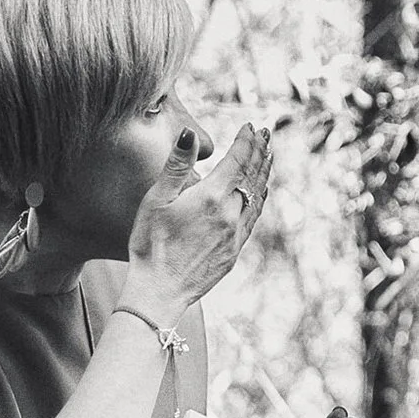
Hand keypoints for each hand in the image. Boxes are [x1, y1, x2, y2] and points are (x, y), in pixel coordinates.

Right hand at [125, 122, 271, 315]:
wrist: (159, 291)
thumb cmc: (150, 244)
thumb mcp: (156, 200)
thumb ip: (177, 165)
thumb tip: (191, 134)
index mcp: (212, 197)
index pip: (237, 160)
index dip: (246, 141)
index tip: (251, 126)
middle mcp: (231, 214)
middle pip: (252, 176)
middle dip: (260, 152)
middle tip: (266, 133)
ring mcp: (235, 234)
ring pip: (257, 197)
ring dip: (263, 173)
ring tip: (268, 155)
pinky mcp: (234, 251)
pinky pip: (254, 218)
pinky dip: (260, 199)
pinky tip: (261, 192)